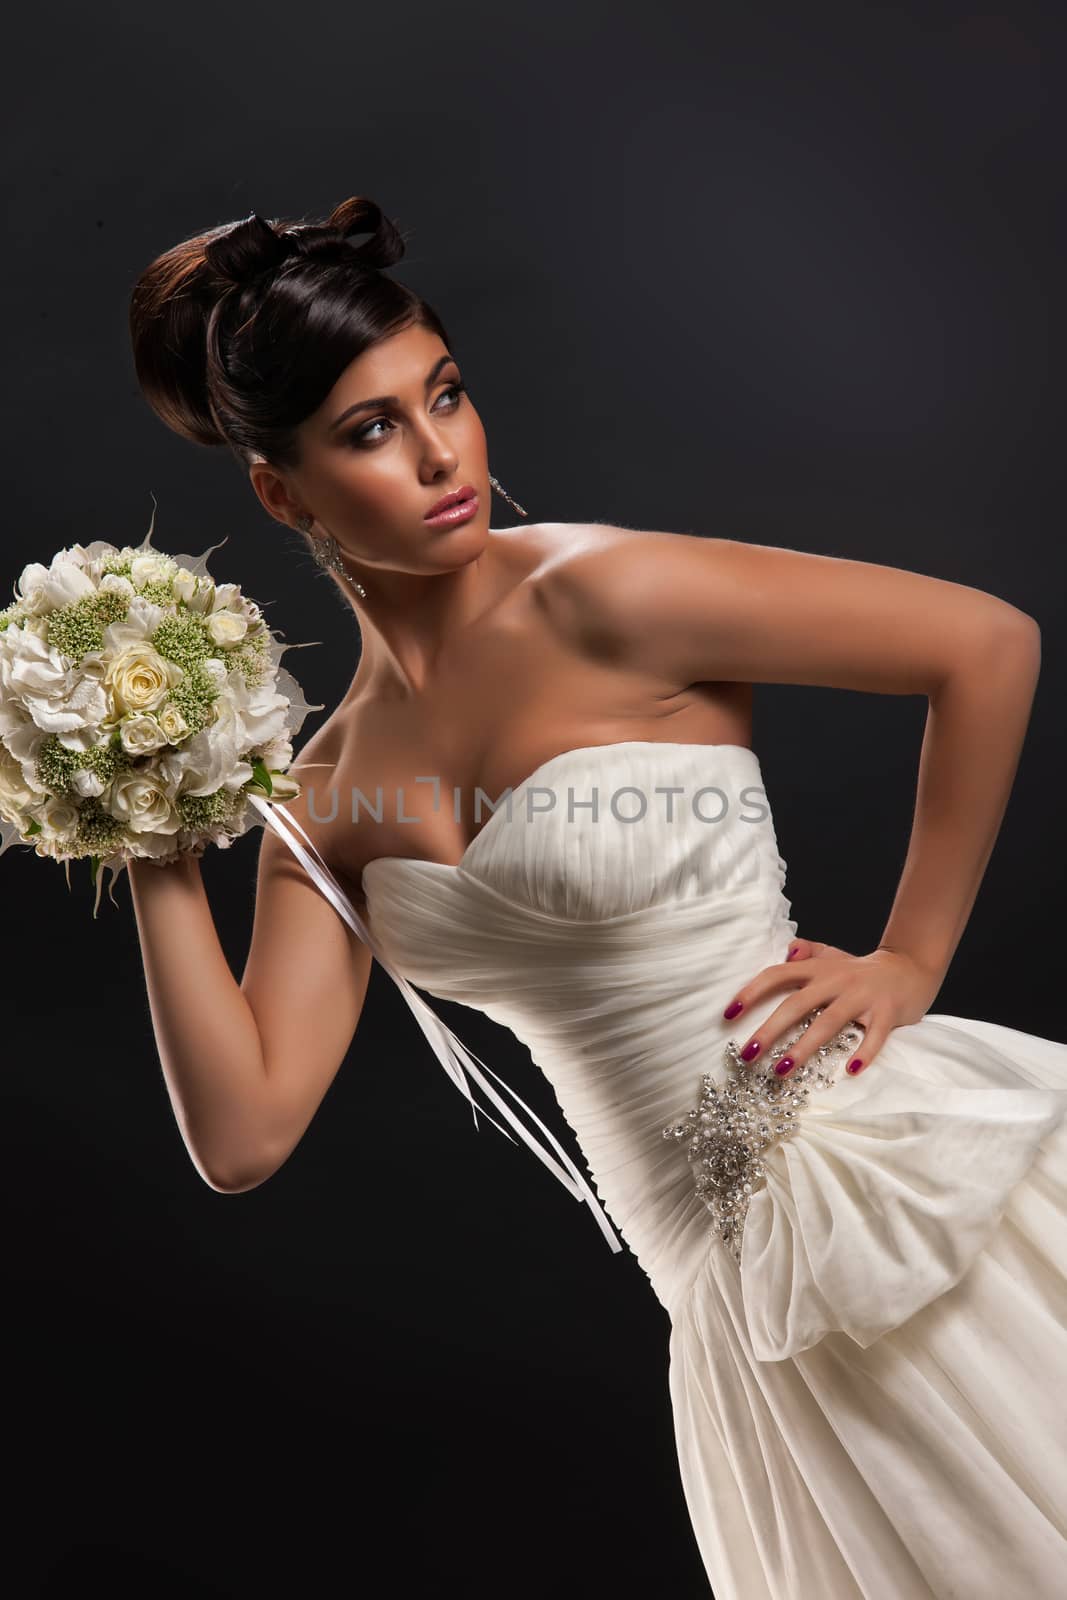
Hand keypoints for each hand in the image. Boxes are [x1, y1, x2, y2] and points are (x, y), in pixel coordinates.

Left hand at [721, 934, 941, 1077]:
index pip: (777, 975)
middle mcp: (836, 980)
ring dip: (803, 1047)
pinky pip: (874, 1035)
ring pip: (828, 1022)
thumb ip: (806, 951)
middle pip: (796, 1004)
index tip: (728, 1015)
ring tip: (782, 1070)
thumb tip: (785, 951)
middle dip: (769, 1030)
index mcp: (817, 969)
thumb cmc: (861, 969)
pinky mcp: (887, 1013)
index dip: (751, 992)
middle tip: (747, 1055)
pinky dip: (864, 1053)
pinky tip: (851, 1071)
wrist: (910, 967)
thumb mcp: (831, 955)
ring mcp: (862, 997)